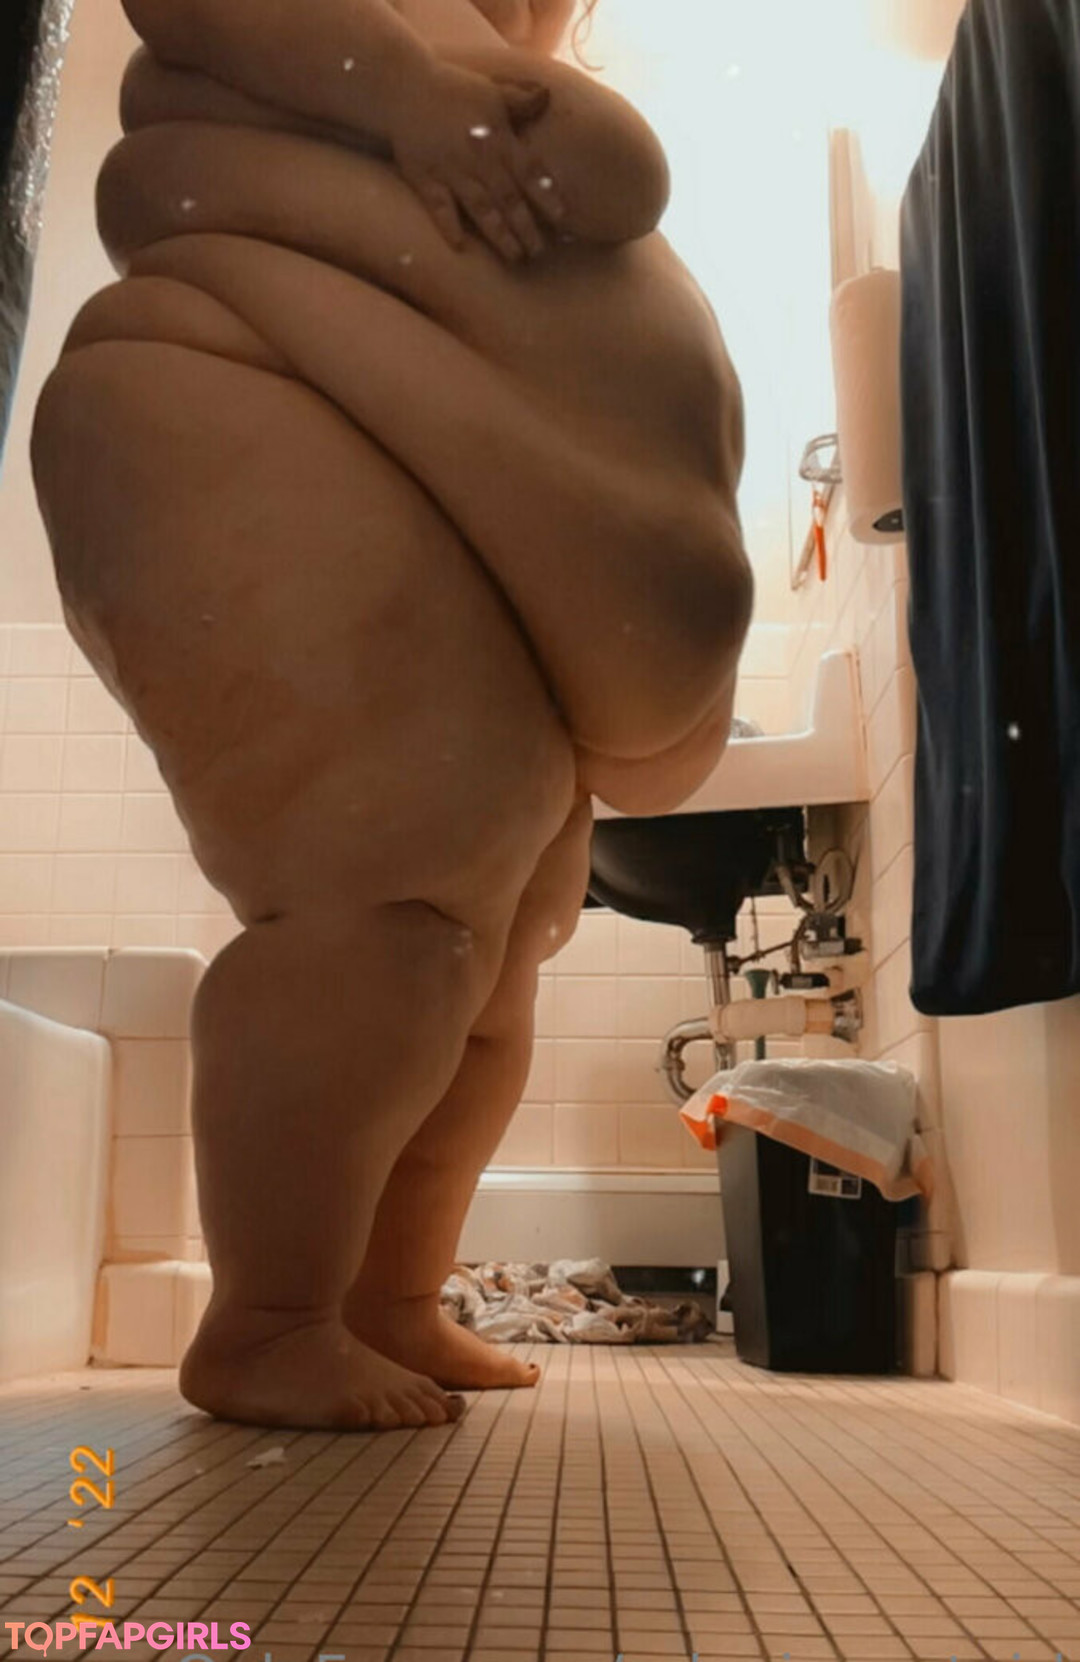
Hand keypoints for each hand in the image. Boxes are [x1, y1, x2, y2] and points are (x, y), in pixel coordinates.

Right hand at [390, 61, 565, 259]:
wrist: (404, 88)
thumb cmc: (452, 89)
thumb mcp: (491, 90)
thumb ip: (520, 99)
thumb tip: (547, 96)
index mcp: (498, 139)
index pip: (529, 172)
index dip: (546, 196)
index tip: (561, 219)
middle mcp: (478, 160)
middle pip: (508, 198)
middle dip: (525, 227)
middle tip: (538, 251)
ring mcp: (451, 172)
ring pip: (481, 208)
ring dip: (499, 234)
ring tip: (514, 256)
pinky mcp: (425, 179)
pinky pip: (439, 207)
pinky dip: (449, 225)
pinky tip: (459, 246)